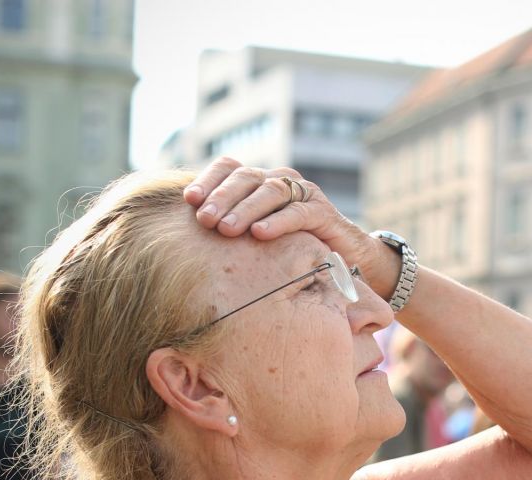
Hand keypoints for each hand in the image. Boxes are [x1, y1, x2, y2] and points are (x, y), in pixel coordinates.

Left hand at [182, 158, 390, 295]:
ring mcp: (304, 193)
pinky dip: (278, 222)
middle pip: (246, 177)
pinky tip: (260, 233)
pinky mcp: (324, 212)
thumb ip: (230, 227)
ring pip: (270, 192)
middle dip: (222, 198)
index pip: (229, 167)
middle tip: (204, 220)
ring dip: (246, 209)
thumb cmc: (292, 249)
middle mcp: (280, 180)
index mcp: (259, 181)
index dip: (208, 179)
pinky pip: (299, 212)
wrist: (346, 259)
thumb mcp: (257, 236)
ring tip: (227, 229)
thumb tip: (186, 234)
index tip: (188, 200)